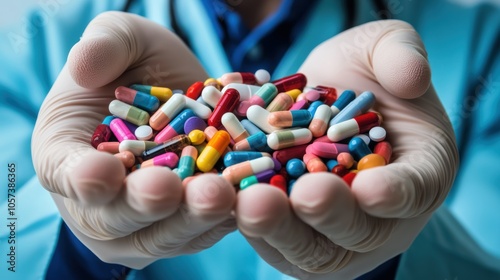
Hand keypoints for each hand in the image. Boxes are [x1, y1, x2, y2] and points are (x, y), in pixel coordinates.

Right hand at [32, 12, 235, 268]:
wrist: (179, 92)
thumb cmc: (139, 67)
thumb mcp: (121, 38)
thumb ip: (103, 46)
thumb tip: (84, 66)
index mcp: (66, 158)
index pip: (66, 174)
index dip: (84, 178)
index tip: (105, 171)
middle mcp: (101, 204)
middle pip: (118, 217)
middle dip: (146, 204)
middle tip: (170, 188)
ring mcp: (146, 223)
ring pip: (168, 233)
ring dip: (194, 218)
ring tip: (220, 195)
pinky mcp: (190, 228)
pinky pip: (209, 229)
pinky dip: (230, 215)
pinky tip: (250, 196)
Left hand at [235, 20, 458, 278]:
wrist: (319, 97)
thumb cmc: (358, 76)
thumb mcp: (383, 49)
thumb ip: (400, 55)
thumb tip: (412, 75)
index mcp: (416, 174)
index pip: (413, 190)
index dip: (395, 194)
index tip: (371, 188)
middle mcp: (375, 216)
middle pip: (357, 232)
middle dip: (329, 214)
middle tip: (305, 195)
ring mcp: (329, 231)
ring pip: (307, 246)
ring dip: (278, 228)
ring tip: (251, 203)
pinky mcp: (286, 231)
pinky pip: (268, 235)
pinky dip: (244, 220)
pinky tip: (222, 199)